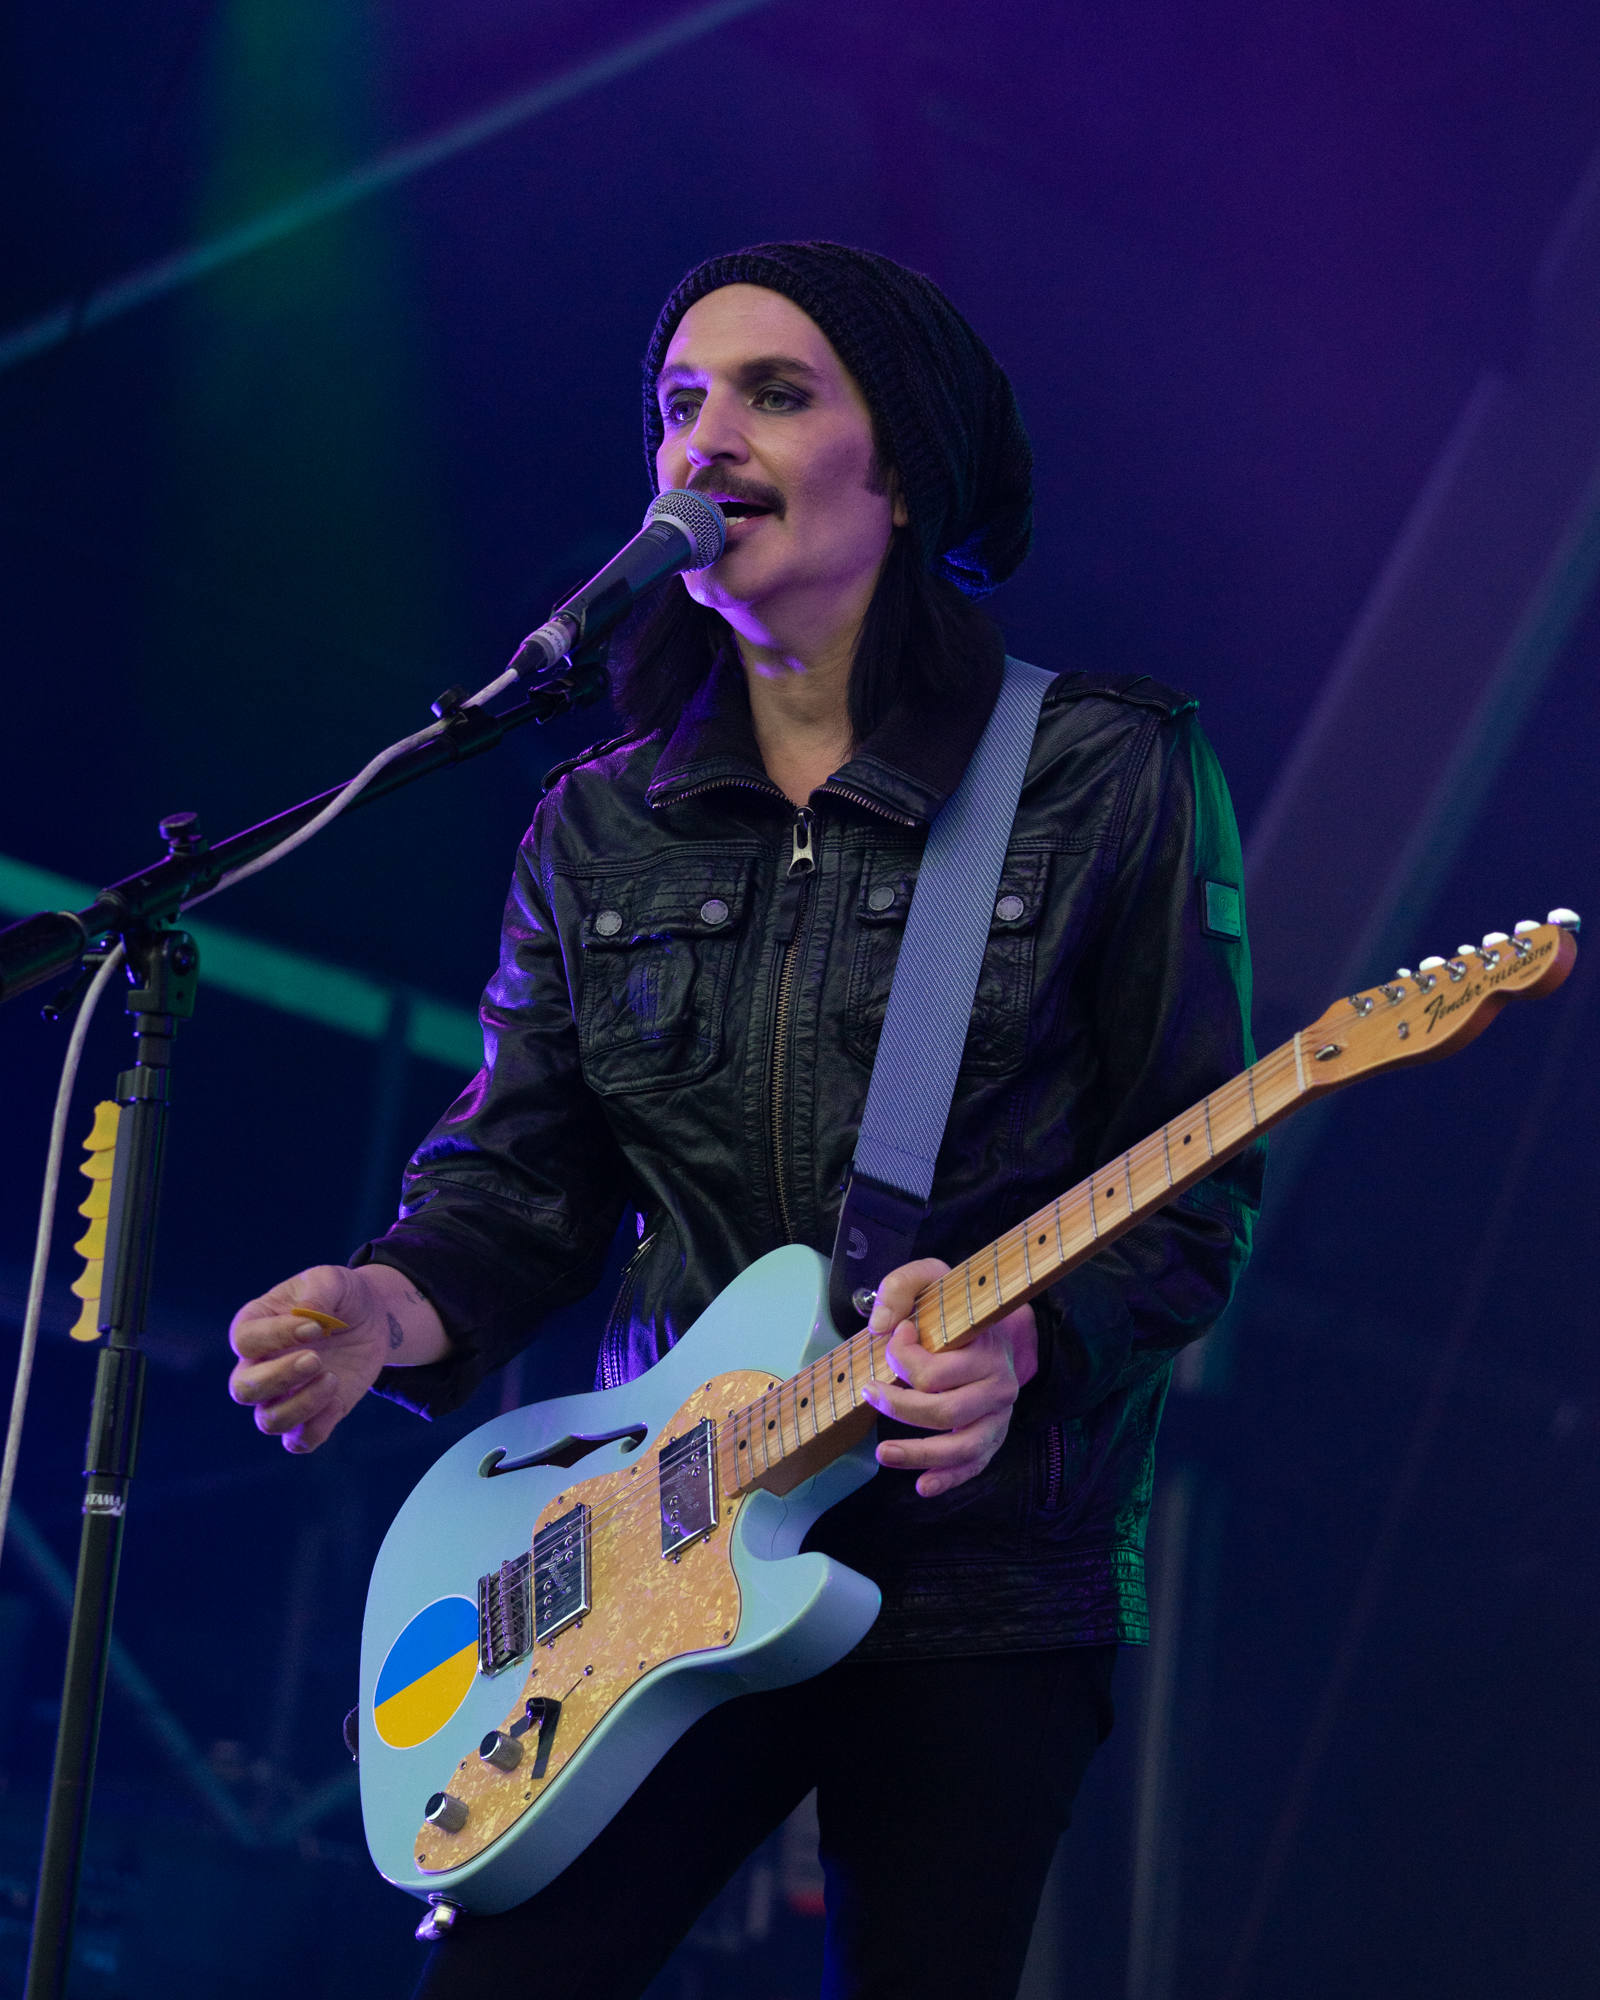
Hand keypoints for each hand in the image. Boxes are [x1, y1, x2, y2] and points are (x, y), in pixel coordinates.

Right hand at [228, 1263, 448, 1453]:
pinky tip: (338, 1401)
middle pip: (243, 1389)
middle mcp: (260, 1365)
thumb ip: (318, 1291)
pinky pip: (298, 1441)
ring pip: (268, 1421)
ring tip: (332, 1380)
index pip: (244, 1341)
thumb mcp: (332, 1280)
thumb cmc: (340, 1296)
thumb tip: (306, 1315)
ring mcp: (283, 1393)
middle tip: (316, 1359)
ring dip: (300, 1406)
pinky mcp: (311, 1414)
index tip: (315, 1327)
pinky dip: (316, 1429)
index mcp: (255, 1326)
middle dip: (279, 1378)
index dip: (276, 1337)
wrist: (370, 1318)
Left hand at [858, 1257, 1037, 1497]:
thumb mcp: (929, 1279)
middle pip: (945, 1412)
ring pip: (960, 1447)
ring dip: (920, 1455)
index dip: (902, 1358)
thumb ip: (901, 1287)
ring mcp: (999, 1415)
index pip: (935, 1371)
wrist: (993, 1324)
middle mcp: (999, 1385)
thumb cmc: (953, 1305)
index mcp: (985, 1348)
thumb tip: (882, 1325)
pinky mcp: (993, 1436)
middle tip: (870, 1393)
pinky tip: (922, 1486)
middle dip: (899, 1408)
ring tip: (883, 1453)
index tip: (894, 1336)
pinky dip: (949, 1479)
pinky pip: (974, 1465)